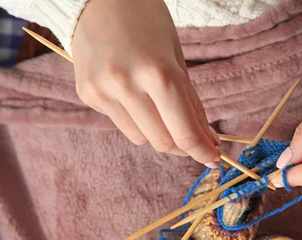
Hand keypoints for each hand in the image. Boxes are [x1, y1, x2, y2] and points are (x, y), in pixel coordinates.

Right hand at [72, 0, 219, 166]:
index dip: (202, 151)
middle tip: (194, 142)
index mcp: (158, 73)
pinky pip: (120, 123)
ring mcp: (103, 91)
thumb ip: (190, 102)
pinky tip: (135, 97)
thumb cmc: (145, 19)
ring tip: (162, 112)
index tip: (213, 158)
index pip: (184, 132)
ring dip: (159, 134)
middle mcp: (127, 85)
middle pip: (163, 142)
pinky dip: (136, 119)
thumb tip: (206, 138)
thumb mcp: (176, 57)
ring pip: (141, 138)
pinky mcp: (87, 94)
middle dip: (183, 147)